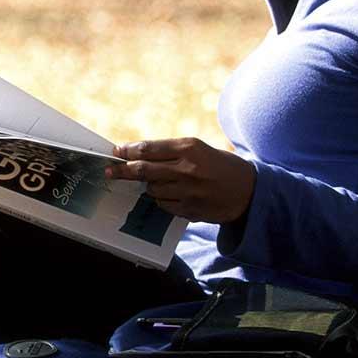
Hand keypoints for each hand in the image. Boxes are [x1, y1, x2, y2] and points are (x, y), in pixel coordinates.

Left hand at [104, 137, 255, 223]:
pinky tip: (174, 194)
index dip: (127, 151)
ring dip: (149, 185)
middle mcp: (187, 168)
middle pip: (142, 169)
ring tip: (163, 181)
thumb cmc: (220, 165)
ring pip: (151, 189)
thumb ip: (169, 151)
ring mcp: (188, 191)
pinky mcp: (190, 209)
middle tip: (108, 171)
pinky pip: (163, 204)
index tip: (116, 152)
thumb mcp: (198, 149)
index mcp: (189, 147)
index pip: (147, 149)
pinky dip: (162, 199)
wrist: (249, 190)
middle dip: (121, 170)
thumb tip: (136, 153)